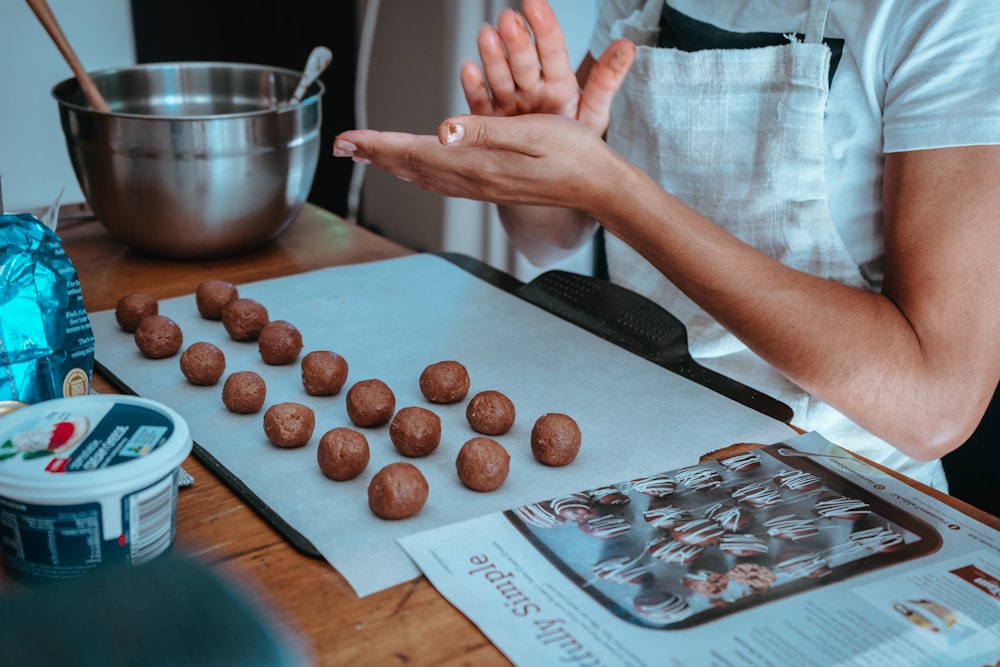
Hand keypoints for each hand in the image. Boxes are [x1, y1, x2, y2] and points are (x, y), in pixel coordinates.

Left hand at [334, 113, 619, 212]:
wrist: (599, 187)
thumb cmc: (574, 155)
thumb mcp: (532, 133)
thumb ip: (485, 131)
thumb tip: (442, 130)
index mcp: (478, 164)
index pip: (415, 152)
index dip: (377, 145)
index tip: (347, 139)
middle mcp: (474, 180)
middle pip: (411, 167)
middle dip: (374, 155)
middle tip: (343, 145)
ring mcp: (482, 187)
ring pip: (424, 176)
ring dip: (393, 164)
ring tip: (368, 154)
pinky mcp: (492, 186)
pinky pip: (442, 181)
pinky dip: (418, 170)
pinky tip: (417, 166)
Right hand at [461, 0, 634, 133]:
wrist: (550, 179)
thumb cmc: (573, 147)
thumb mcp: (594, 115)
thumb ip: (606, 80)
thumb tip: (627, 46)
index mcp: (559, 85)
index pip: (553, 51)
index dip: (545, 27)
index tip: (535, 4)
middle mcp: (532, 89)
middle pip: (524, 61)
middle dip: (516, 40)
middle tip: (509, 20)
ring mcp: (510, 104)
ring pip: (501, 77)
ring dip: (492, 57)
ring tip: (487, 36)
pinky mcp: (490, 121)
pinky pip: (481, 103)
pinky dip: (474, 87)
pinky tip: (469, 69)